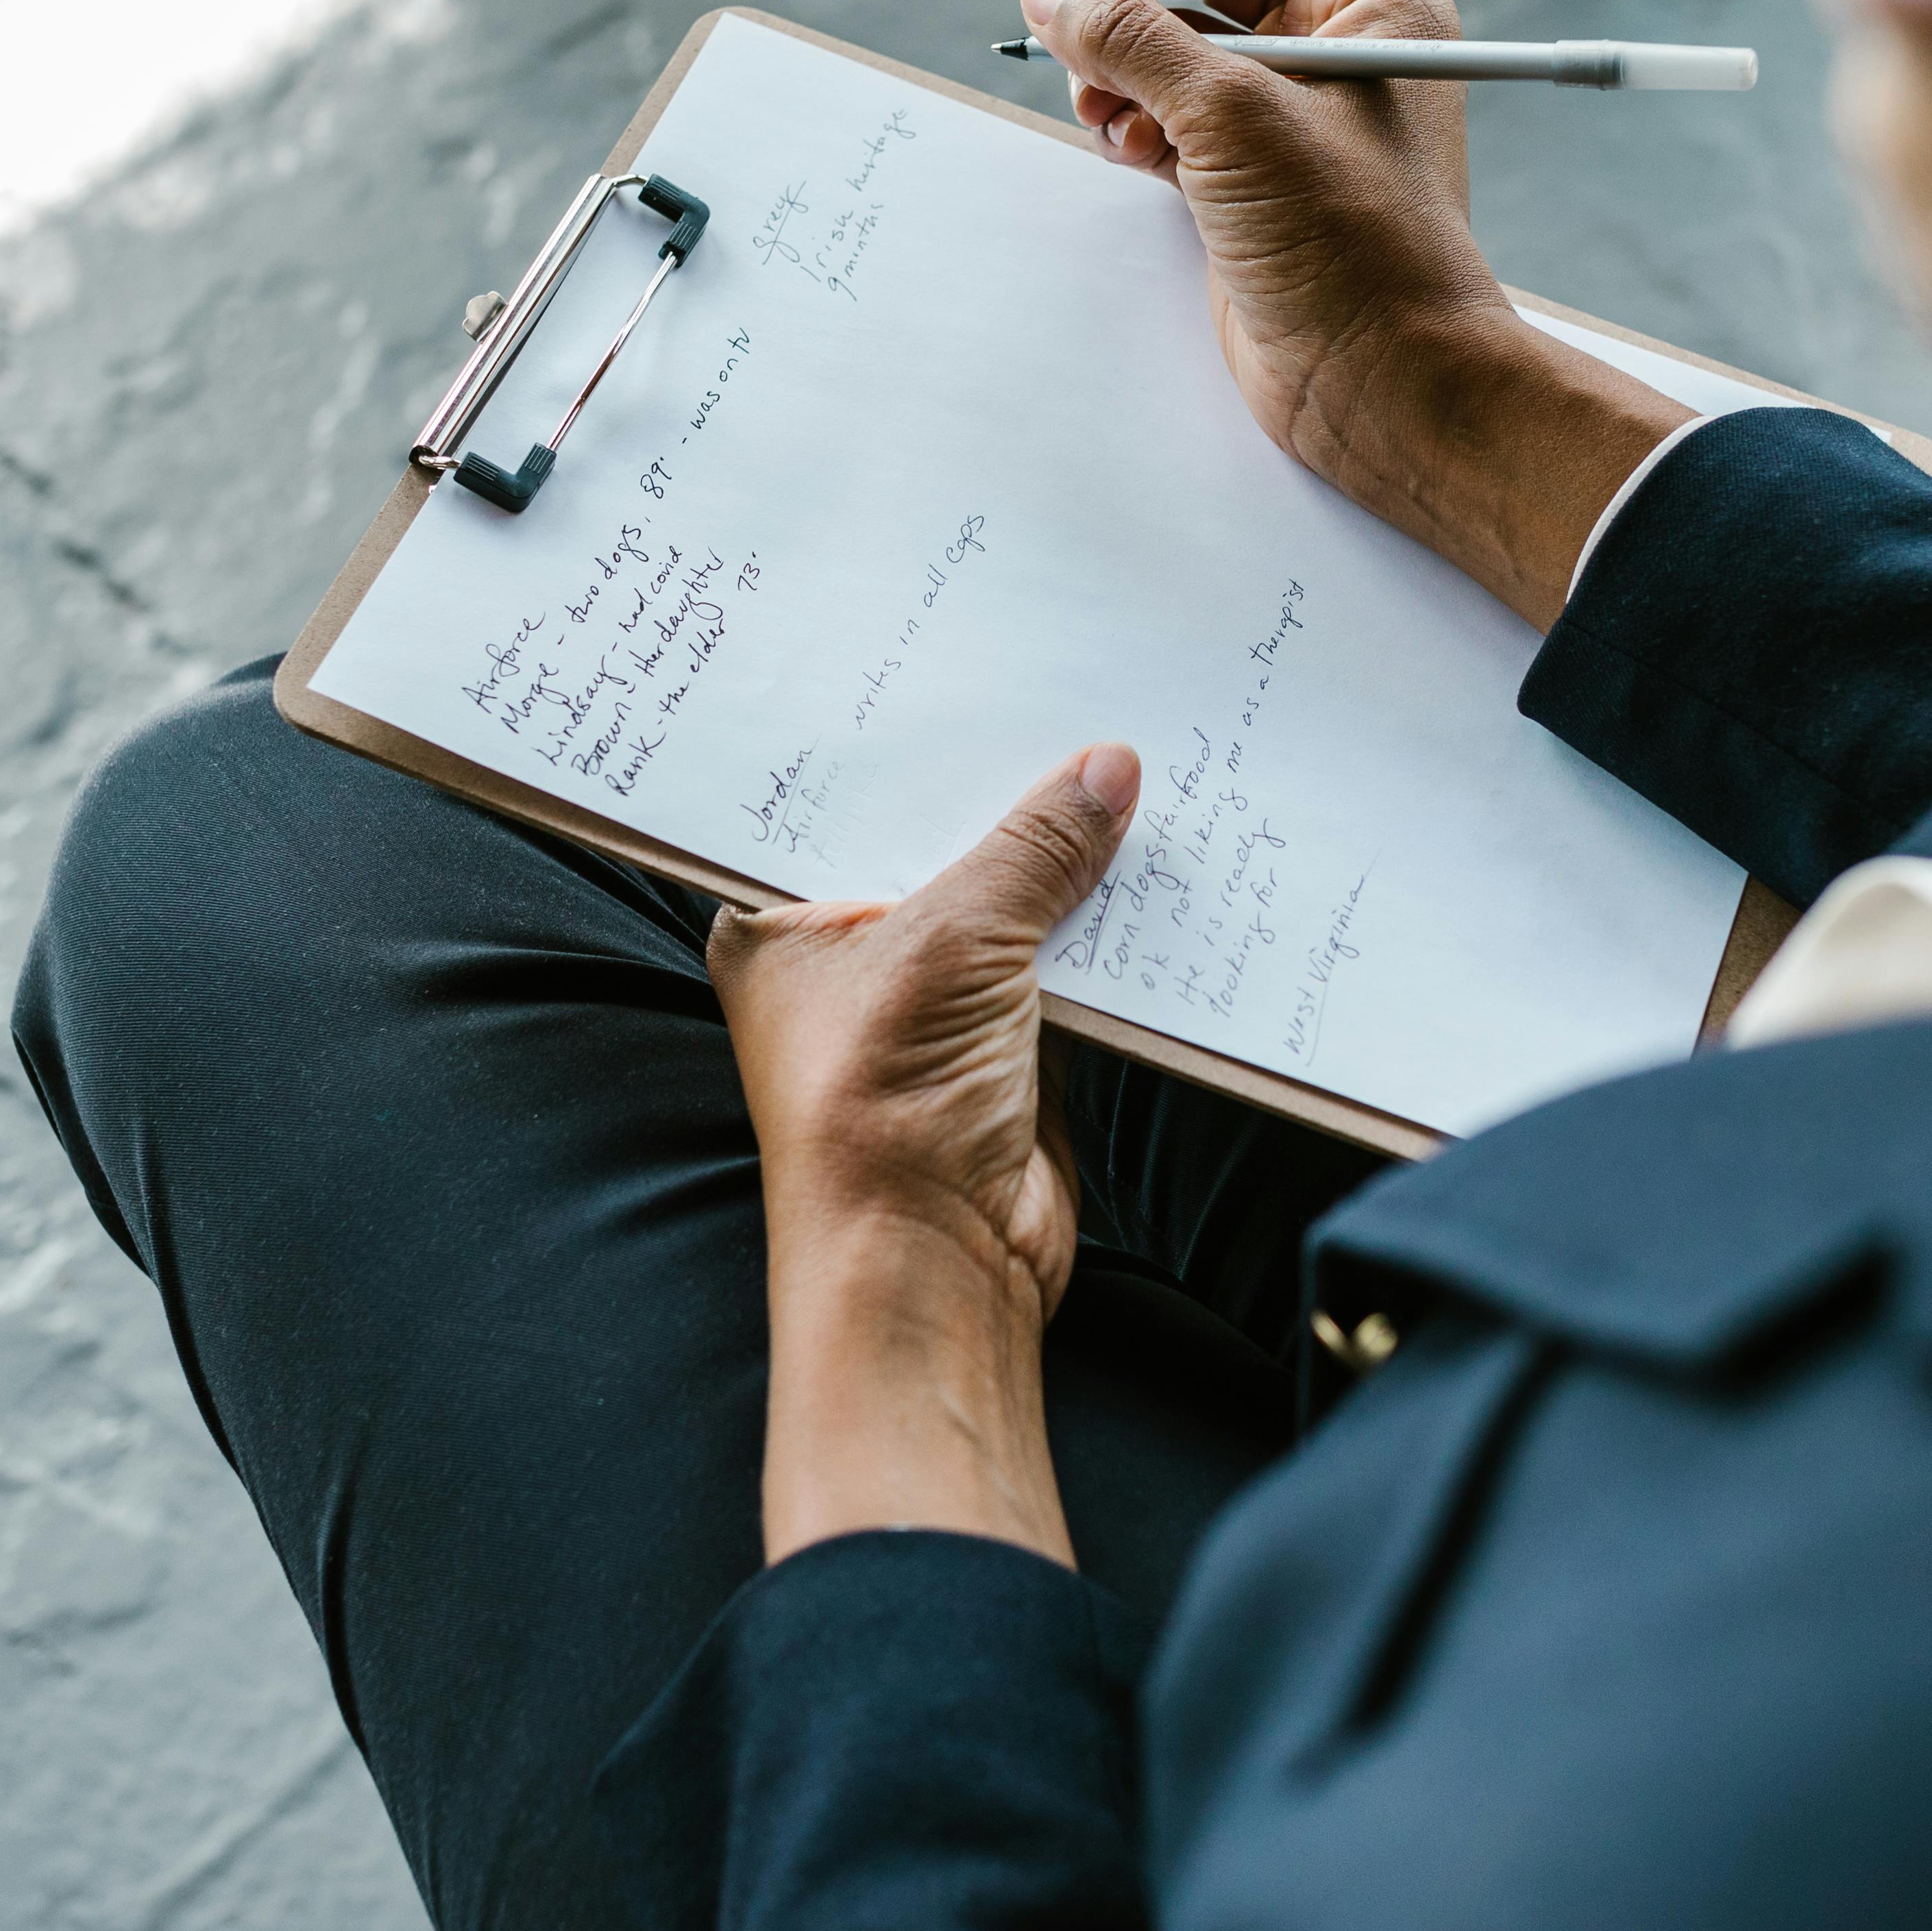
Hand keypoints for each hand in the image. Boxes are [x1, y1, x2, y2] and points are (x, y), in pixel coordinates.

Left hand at [710, 744, 1141, 1564]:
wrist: (936, 1267)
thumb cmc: (881, 1116)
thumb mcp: (952, 944)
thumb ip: (1031, 851)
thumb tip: (1105, 770)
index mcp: (777, 924)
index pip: (839, 803)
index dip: (902, 742)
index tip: (965, 662)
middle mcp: (846, 959)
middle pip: (935, 846)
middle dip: (1002, 796)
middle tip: (1067, 698)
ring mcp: (929, 1002)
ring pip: (1008, 903)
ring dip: (1065, 861)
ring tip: (1130, 763)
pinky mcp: (1007, 1043)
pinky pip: (1064, 960)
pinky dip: (1105, 926)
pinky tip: (1154, 861)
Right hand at [1023, 0, 1696, 627]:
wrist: (1380, 383)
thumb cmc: (1350, 244)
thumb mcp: (1232, 116)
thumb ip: (1132, 38)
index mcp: (1371, 1)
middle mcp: (1334, 45)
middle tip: (1080, 39)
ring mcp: (1288, 115)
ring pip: (1174, 47)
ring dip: (1117, 64)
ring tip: (1098, 106)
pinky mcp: (1249, 178)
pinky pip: (1168, 115)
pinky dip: (1131, 120)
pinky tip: (1122, 148)